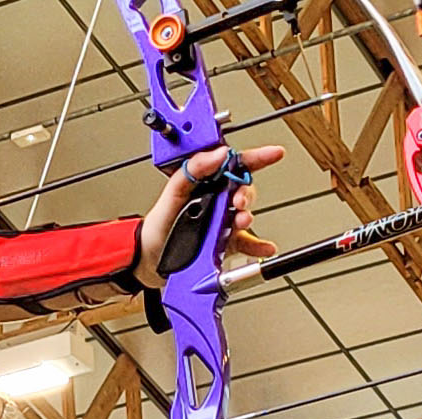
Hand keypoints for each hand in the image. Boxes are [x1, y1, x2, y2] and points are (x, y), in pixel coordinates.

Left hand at [137, 145, 283, 283]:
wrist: (149, 261)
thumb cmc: (157, 227)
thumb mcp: (172, 193)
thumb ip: (193, 170)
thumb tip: (218, 154)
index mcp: (205, 182)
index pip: (232, 164)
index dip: (255, 158)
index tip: (272, 154)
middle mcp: (216, 201)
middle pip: (242, 190)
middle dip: (245, 194)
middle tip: (238, 202)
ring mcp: (221, 223)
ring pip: (244, 215)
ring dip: (247, 217)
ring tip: (240, 222)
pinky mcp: (224, 244)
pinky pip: (246, 244)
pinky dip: (258, 246)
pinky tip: (265, 248)